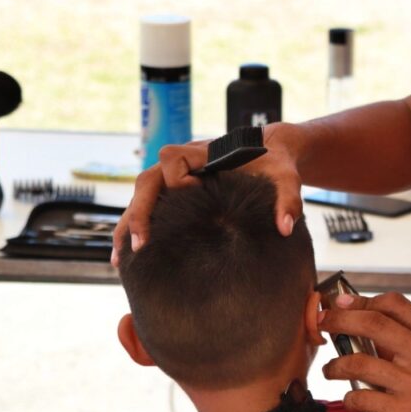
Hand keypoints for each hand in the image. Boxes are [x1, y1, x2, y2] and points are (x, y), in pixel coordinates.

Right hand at [111, 122, 304, 265]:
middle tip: (140, 247)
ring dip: (129, 224)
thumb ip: (288, 198)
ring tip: (121, 260)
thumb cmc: (277, 162)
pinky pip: (150, 205)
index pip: (173, 160)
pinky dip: (137, 227)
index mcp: (204, 152)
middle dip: (139, 213)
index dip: (179, 180)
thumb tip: (286, 229)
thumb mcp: (287, 176)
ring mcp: (177, 176)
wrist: (273, 151)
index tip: (194, 193)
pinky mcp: (178, 190)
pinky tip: (129, 256)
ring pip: (142, 195)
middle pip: (147, 181)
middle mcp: (184, 162)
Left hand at [320, 292, 410, 411]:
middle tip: (322, 324)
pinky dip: (349, 397)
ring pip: (359, 363)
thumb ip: (409, 336)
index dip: (361, 301)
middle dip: (338, 320)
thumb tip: (364, 320)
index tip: (341, 306)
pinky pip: (363, 398)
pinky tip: (350, 397)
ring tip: (330, 370)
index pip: (393, 303)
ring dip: (335, 365)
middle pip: (371, 323)